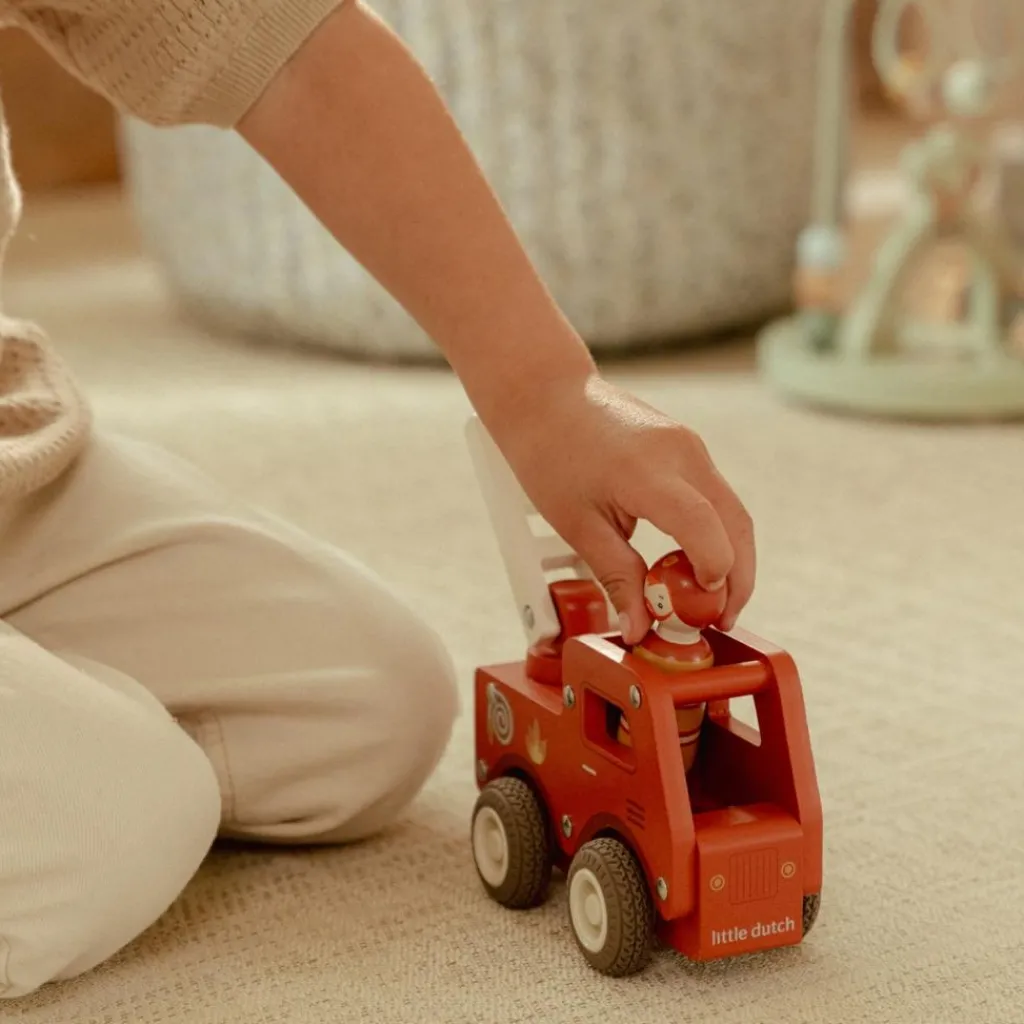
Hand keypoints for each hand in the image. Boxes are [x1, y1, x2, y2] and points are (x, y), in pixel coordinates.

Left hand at [493, 373, 755, 642]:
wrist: (545, 395)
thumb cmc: (550, 454)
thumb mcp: (576, 525)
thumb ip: (616, 576)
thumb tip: (639, 627)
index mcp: (648, 472)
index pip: (703, 527)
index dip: (714, 573)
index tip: (703, 610)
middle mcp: (681, 453)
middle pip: (736, 524)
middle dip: (738, 579)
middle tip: (720, 620)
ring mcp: (690, 445)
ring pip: (732, 511)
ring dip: (731, 557)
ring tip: (707, 598)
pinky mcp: (688, 445)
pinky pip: (715, 496)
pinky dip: (714, 532)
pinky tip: (692, 562)